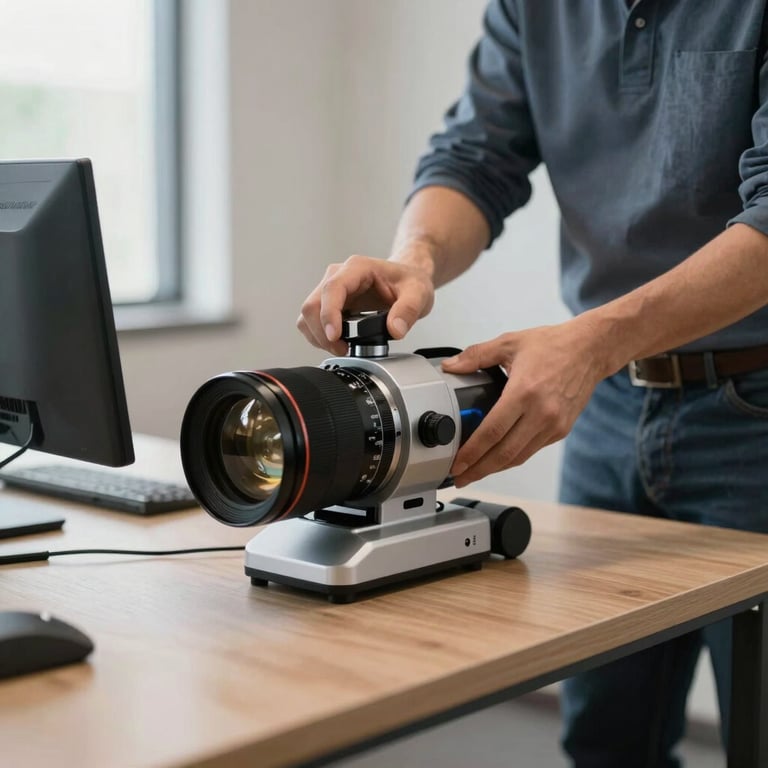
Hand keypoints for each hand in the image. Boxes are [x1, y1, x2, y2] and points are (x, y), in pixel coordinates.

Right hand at [297, 254, 434, 354]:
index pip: (332, 289)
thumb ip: (408, 310)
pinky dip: (320, 337)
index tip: (335, 336)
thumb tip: (395, 329)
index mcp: (357, 268)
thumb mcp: (418, 293)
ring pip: (308, 315)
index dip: (329, 314)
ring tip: (342, 348)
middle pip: (313, 305)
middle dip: (322, 333)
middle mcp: (338, 276)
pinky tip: (339, 344)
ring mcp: (331, 290)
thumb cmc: (409, 281)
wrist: (408, 279)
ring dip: (318, 337)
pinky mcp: (330, 304)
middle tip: (343, 349)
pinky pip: (313, 322)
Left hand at [442, 319, 607, 486]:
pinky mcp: (561, 430)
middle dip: (479, 469)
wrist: (591, 349)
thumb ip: (476, 355)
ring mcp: (553, 425)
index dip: (472, 452)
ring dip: (495, 468)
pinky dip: (513, 458)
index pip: (492, 432)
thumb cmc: (553, 345)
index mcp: (524, 392)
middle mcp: (541, 413)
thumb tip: (450, 366)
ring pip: (519, 457)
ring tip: (474, 472)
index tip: (457, 463)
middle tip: (460, 477)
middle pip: (504, 453)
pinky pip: (532, 450)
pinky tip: (498, 458)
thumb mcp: (509, 343)